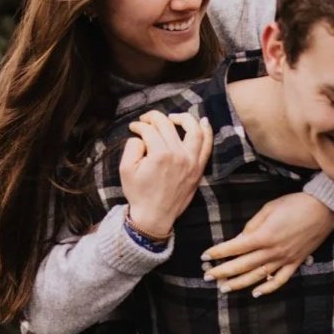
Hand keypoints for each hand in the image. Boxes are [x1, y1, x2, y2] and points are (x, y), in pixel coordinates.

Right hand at [120, 111, 212, 236]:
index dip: (139, 125)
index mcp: (160, 155)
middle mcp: (179, 155)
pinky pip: (207, 146)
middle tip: (146, 120)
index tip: (134, 127)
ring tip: (173, 116)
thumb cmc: (139, 194)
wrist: (154, 217)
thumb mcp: (126, 169)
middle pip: (168, 126)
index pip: (150, 130)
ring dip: (183, 118)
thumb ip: (132, 146)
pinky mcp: (198, 168)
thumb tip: (141, 135)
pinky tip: (202, 121)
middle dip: (154, 118)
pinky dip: (207, 131)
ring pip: (193, 130)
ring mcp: (192, 161)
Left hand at [201, 192, 333, 296]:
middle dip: (223, 271)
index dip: (218, 252)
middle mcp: (272, 251)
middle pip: (242, 265)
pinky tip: (256, 293)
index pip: (235, 247)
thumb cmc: (295, 204)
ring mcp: (285, 259)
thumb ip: (252, 225)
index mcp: (264, 236)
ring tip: (224, 288)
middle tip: (207, 277)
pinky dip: (268, 288)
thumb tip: (240, 239)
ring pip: (258, 276)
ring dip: (239, 283)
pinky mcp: (295, 262)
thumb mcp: (269, 208)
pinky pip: (280, 280)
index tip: (205, 256)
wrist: (324, 209)